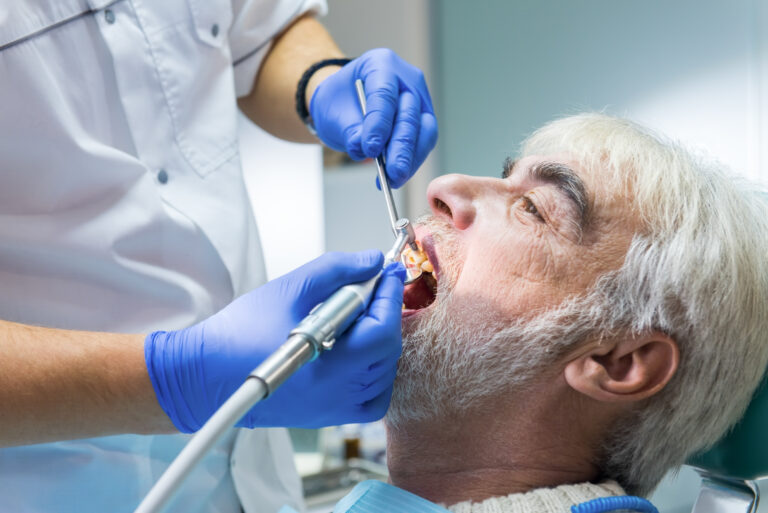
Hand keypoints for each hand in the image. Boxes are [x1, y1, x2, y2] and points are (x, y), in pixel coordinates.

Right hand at [145, 251, 404, 431]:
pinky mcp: (328, 416)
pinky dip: (373, 369)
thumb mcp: (291, 288)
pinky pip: (370, 395)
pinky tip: (354, 348)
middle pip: (386, 350)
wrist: (206, 375)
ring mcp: (335, 409)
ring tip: (358, 314)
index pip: (382, 329)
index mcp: (329, 366)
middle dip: (385, 312)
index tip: (389, 270)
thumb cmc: (240, 332)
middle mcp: (337, 395)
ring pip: (383, 372)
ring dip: (379, 339)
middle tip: (372, 286)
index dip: (390, 295)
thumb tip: (372, 261)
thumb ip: (337, 270)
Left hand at [310, 48, 437, 187]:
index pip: (384, 94)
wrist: (345, 104)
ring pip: (425, 131)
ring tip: (395, 179)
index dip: (379, 123)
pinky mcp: (424, 120)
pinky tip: (396, 177)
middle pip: (409, 115)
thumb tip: (362, 147)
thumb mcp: (333, 112)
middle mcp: (406, 79)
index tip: (371, 148)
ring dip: (411, 158)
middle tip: (392, 172)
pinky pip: (423, 142)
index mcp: (381, 64)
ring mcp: (419, 99)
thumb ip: (349, 129)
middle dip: (400, 148)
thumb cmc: (339, 102)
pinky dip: (411, 162)